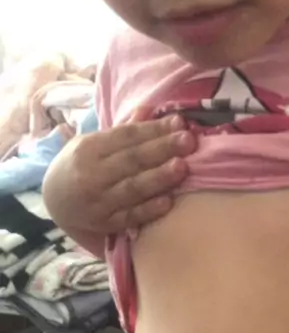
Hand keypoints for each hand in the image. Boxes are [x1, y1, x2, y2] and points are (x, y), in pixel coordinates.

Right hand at [43, 112, 195, 235]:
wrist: (55, 201)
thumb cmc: (81, 166)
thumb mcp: (93, 143)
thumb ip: (124, 130)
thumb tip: (150, 109)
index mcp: (90, 148)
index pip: (126, 136)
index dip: (154, 129)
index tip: (180, 123)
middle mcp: (92, 174)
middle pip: (132, 160)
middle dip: (162, 149)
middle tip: (188, 141)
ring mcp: (99, 201)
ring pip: (133, 188)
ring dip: (159, 178)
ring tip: (183, 167)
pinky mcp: (105, 224)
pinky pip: (130, 217)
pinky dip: (149, 210)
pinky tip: (168, 202)